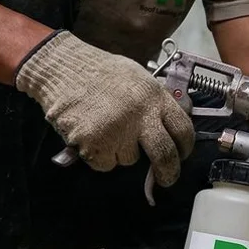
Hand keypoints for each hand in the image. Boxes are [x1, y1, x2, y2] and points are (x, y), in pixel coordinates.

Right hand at [14, 33, 193, 183]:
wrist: (63, 68)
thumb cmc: (100, 73)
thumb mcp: (138, 78)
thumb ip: (155, 102)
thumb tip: (173, 124)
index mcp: (154, 96)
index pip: (183, 129)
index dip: (185, 147)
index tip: (182, 155)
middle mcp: (140, 115)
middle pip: (164, 155)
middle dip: (168, 172)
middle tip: (165, 179)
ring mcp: (117, 131)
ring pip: (129, 159)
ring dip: (119, 152)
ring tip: (105, 127)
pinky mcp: (95, 145)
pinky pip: (105, 163)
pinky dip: (98, 155)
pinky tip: (91, 133)